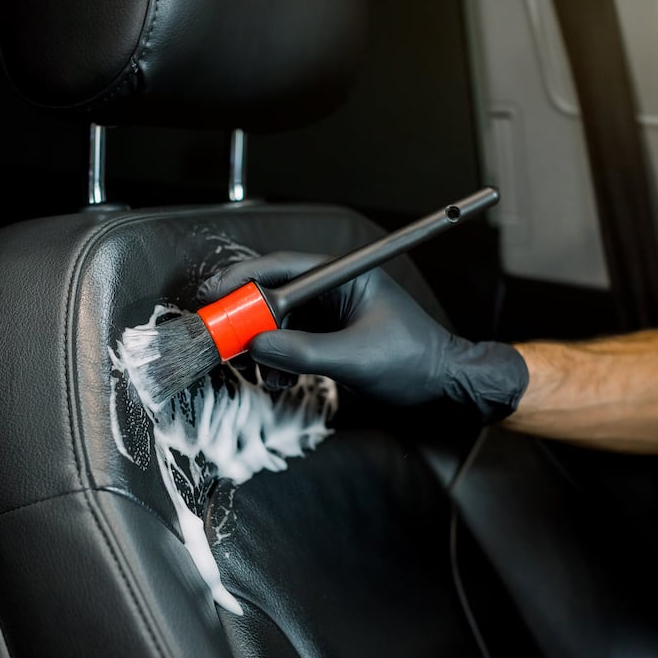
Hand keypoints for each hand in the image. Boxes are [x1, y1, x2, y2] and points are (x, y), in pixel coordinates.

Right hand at [197, 251, 528, 422]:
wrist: (443, 389)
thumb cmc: (416, 362)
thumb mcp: (356, 358)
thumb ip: (303, 351)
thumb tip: (256, 346)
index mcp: (344, 275)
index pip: (282, 267)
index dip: (243, 280)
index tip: (214, 298)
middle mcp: (331, 290)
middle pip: (271, 293)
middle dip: (246, 319)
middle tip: (224, 341)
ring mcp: (327, 315)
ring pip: (275, 321)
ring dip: (260, 346)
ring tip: (260, 371)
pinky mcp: (325, 338)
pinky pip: (286, 342)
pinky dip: (274, 361)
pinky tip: (278, 379)